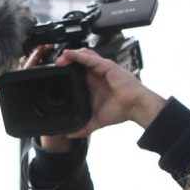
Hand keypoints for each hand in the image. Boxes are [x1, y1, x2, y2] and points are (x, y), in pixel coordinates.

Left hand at [29, 46, 166, 148]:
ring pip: (83, 56)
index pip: (77, 72)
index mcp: (93, 84)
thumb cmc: (121, 110)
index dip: (66, 70)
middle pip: (78, 61)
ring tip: (60, 58)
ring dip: (70, 55)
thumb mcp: (96, 120)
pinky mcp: (107, 66)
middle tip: (55, 65)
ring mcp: (101, 69)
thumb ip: (84, 127)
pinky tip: (69, 54)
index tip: (55, 74)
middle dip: (65, 61)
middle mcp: (96, 74)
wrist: (135, 107)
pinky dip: (79, 55)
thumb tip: (70, 135)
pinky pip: (90, 58)